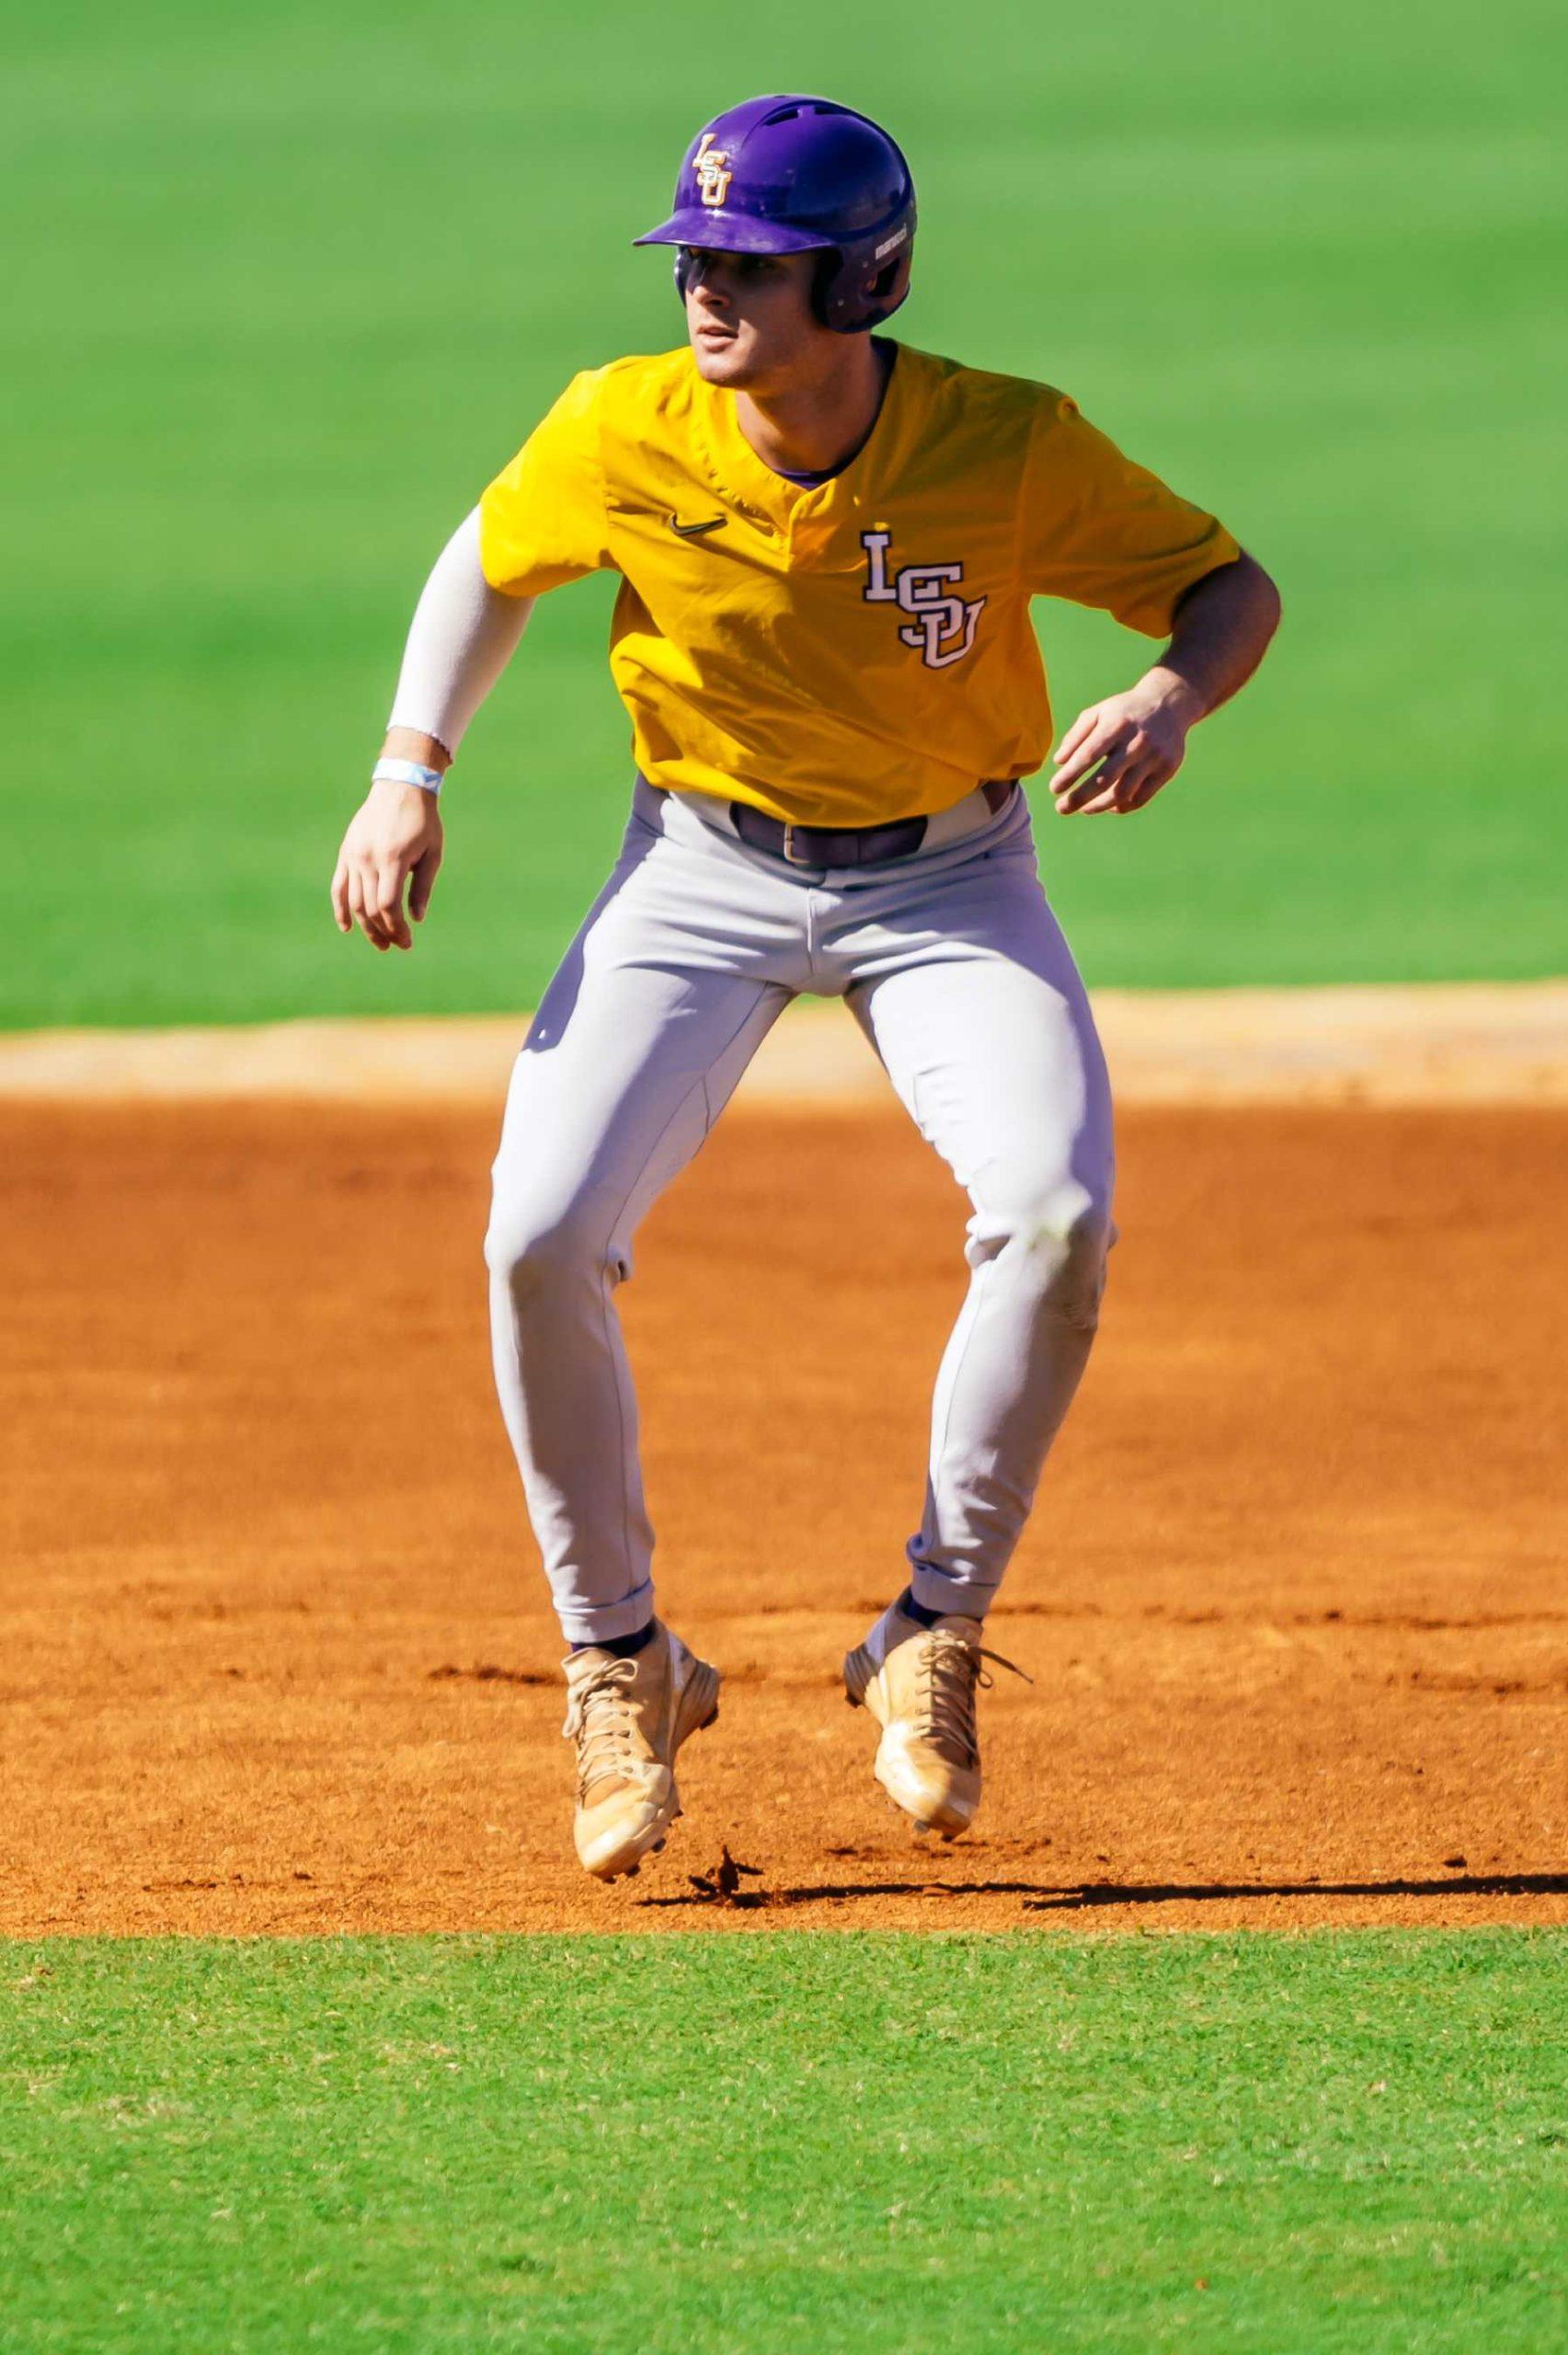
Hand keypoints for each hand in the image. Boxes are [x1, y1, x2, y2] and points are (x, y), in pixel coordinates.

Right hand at [330, 779, 443, 951]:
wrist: (400, 787)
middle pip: (370, 908)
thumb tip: (416, 919)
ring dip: (366, 926)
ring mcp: (353, 856)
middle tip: (397, 945)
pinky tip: (346, 927)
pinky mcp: (346, 853)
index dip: (397, 928)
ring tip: (380, 942)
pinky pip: (339, 886)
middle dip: (384, 931)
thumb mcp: (432, 854)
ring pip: (354, 901)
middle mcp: (367, 859)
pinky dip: (340, 908)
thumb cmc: (422, 821)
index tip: (407, 942)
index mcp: (392, 859)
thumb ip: (422, 887)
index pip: (388, 905)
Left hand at [1050, 670, 1205, 815]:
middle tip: (1061, 808)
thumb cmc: (1124, 712)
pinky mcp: (1167, 769)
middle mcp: (1137, 741)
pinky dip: (1121, 806)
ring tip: (1083, 809)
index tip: (1054, 789)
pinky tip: (1108, 806)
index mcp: (1117, 724)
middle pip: (1105, 780)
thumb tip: (1059, 763)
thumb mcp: (1099, 712)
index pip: (1088, 755)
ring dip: (1098, 806)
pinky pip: (1140, 798)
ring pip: (1123, 793)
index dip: (1069, 775)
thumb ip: (1077, 736)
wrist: (1169, 703)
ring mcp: (1155, 757)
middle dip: (1079, 797)